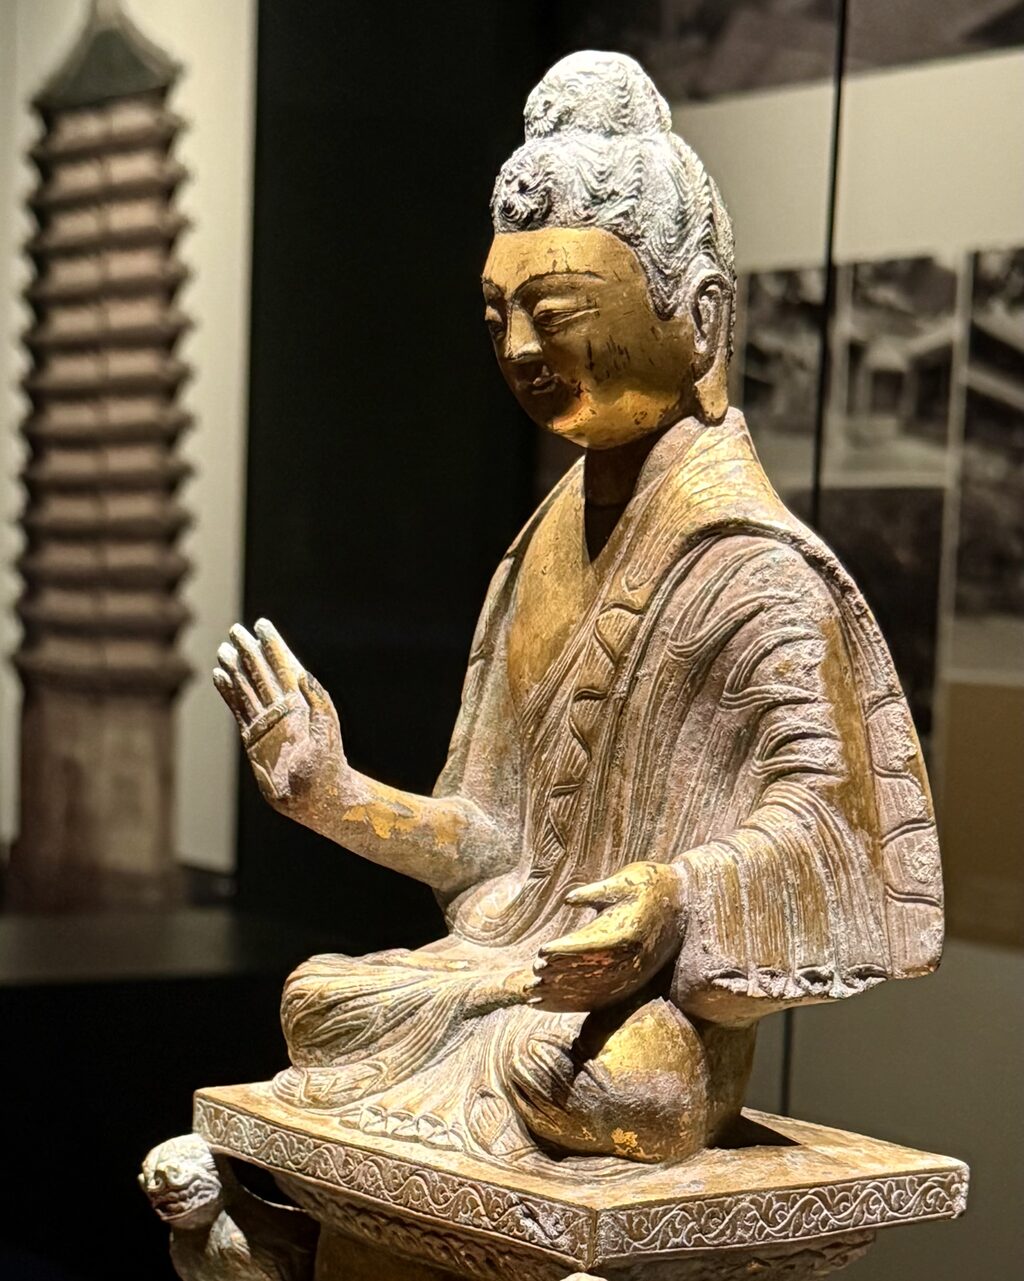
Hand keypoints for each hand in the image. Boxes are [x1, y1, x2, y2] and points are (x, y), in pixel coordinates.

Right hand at [213, 618, 345, 813]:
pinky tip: (219, 675)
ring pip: (247, 688)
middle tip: (236, 629)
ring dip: (235, 669)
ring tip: (224, 648)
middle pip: (262, 672)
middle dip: (250, 651)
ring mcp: (267, 721)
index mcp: (302, 701)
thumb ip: (317, 701)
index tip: (262, 625)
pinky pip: (238, 709)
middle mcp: (283, 708)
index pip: (284, 666)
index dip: (273, 645)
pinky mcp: (253, 737)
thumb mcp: (326, 730)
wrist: (313, 797)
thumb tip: (303, 674)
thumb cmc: (326, 766)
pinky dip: (228, 692)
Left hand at [527, 862, 684, 1012]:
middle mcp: (632, 959)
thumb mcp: (625, 881)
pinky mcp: (634, 979)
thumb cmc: (650, 884)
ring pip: (594, 991)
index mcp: (627, 933)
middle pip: (590, 974)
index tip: (541, 953)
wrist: (685, 900)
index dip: (565, 953)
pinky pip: (603, 995)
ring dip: (565, 996)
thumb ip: (596, 892)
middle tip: (534, 977)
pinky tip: (556, 1003)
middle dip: (560, 976)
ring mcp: (634, 972)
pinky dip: (577, 1001)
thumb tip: (569, 899)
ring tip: (535, 998)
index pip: (591, 948)